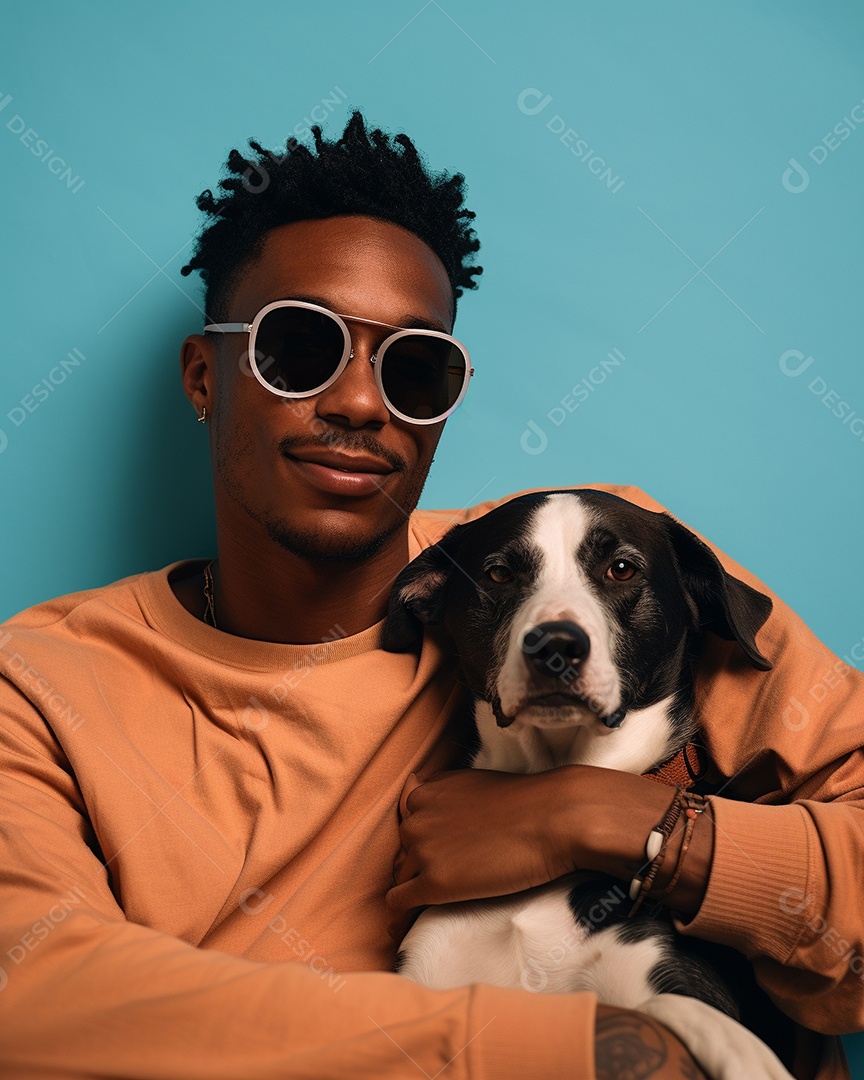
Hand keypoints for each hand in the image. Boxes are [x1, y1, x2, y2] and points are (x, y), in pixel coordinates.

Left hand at [386, 767, 578, 938]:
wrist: (552, 819)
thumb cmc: (523, 801)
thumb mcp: (472, 781)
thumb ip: (441, 788)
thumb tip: (414, 783)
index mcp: (426, 794)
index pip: (408, 821)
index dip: (424, 838)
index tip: (441, 852)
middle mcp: (417, 820)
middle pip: (404, 850)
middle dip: (421, 863)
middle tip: (450, 876)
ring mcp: (423, 851)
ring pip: (402, 876)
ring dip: (416, 888)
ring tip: (432, 902)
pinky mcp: (434, 883)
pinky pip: (398, 902)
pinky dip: (400, 913)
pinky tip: (408, 922)